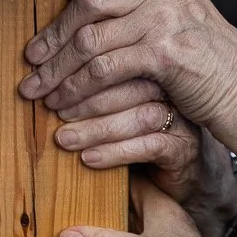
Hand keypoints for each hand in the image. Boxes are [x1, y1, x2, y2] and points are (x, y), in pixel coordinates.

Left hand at [21, 0, 236, 157]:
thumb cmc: (207, 60)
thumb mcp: (180, 15)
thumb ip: (143, 1)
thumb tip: (82, 0)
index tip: (65, 1)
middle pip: (91, 0)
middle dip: (54, 35)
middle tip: (31, 61)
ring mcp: (166, 18)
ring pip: (90, 40)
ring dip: (57, 71)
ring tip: (39, 92)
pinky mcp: (163, 54)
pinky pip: (103, 70)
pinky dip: (77, 91)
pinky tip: (64, 106)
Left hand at [46, 84, 236, 236]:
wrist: (190, 175)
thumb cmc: (145, 137)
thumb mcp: (119, 109)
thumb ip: (95, 92)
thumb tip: (45, 85)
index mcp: (153, 70)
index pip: (118, 60)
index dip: (81, 70)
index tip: (49, 84)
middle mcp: (170, 90)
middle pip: (128, 84)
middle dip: (84, 97)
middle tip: (52, 109)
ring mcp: (180, 119)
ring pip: (138, 115)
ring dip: (97, 128)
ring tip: (65, 139)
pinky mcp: (184, 148)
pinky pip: (150, 147)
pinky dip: (117, 152)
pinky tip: (90, 159)